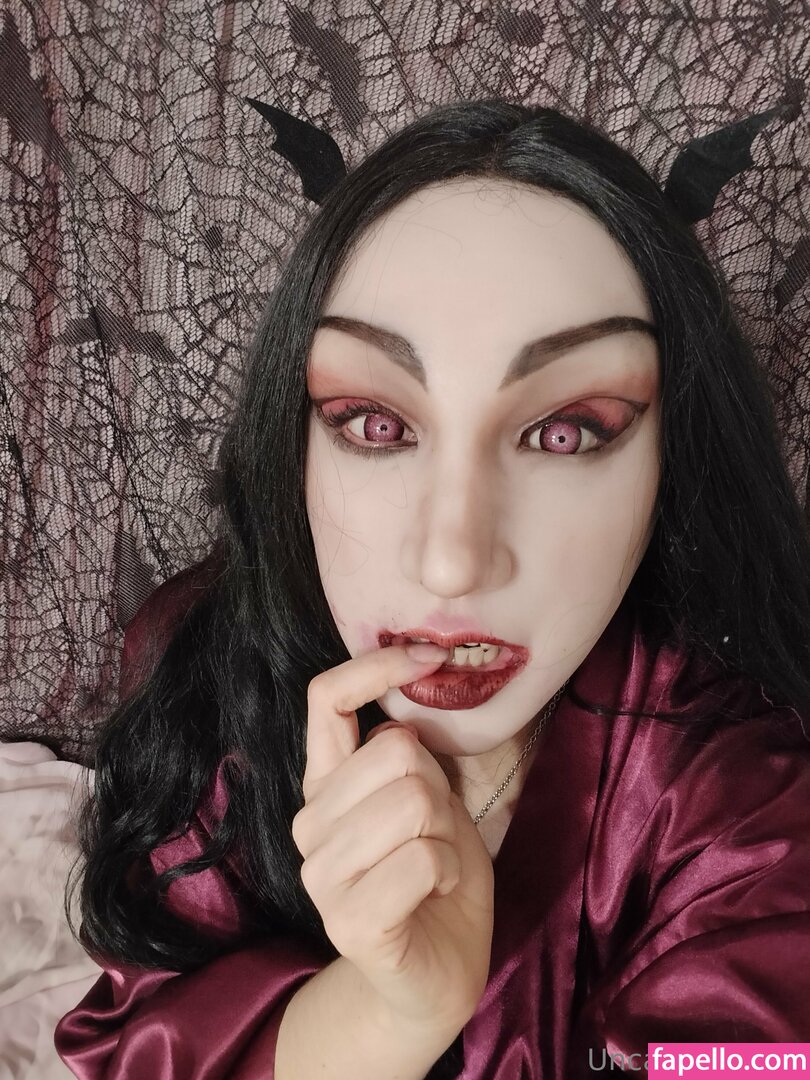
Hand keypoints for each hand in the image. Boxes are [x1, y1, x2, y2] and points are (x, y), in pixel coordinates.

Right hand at [291, 643, 494, 1031]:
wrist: (436, 974)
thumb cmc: (435, 876)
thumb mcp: (432, 799)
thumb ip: (409, 756)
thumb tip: (406, 709)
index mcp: (325, 782)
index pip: (325, 698)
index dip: (377, 667)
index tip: (430, 656)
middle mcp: (310, 821)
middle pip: (396, 751)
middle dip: (439, 787)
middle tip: (436, 831)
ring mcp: (322, 873)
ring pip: (415, 801)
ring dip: (448, 833)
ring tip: (435, 865)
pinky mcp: (348, 920)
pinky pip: (424, 857)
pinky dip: (449, 870)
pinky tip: (435, 892)